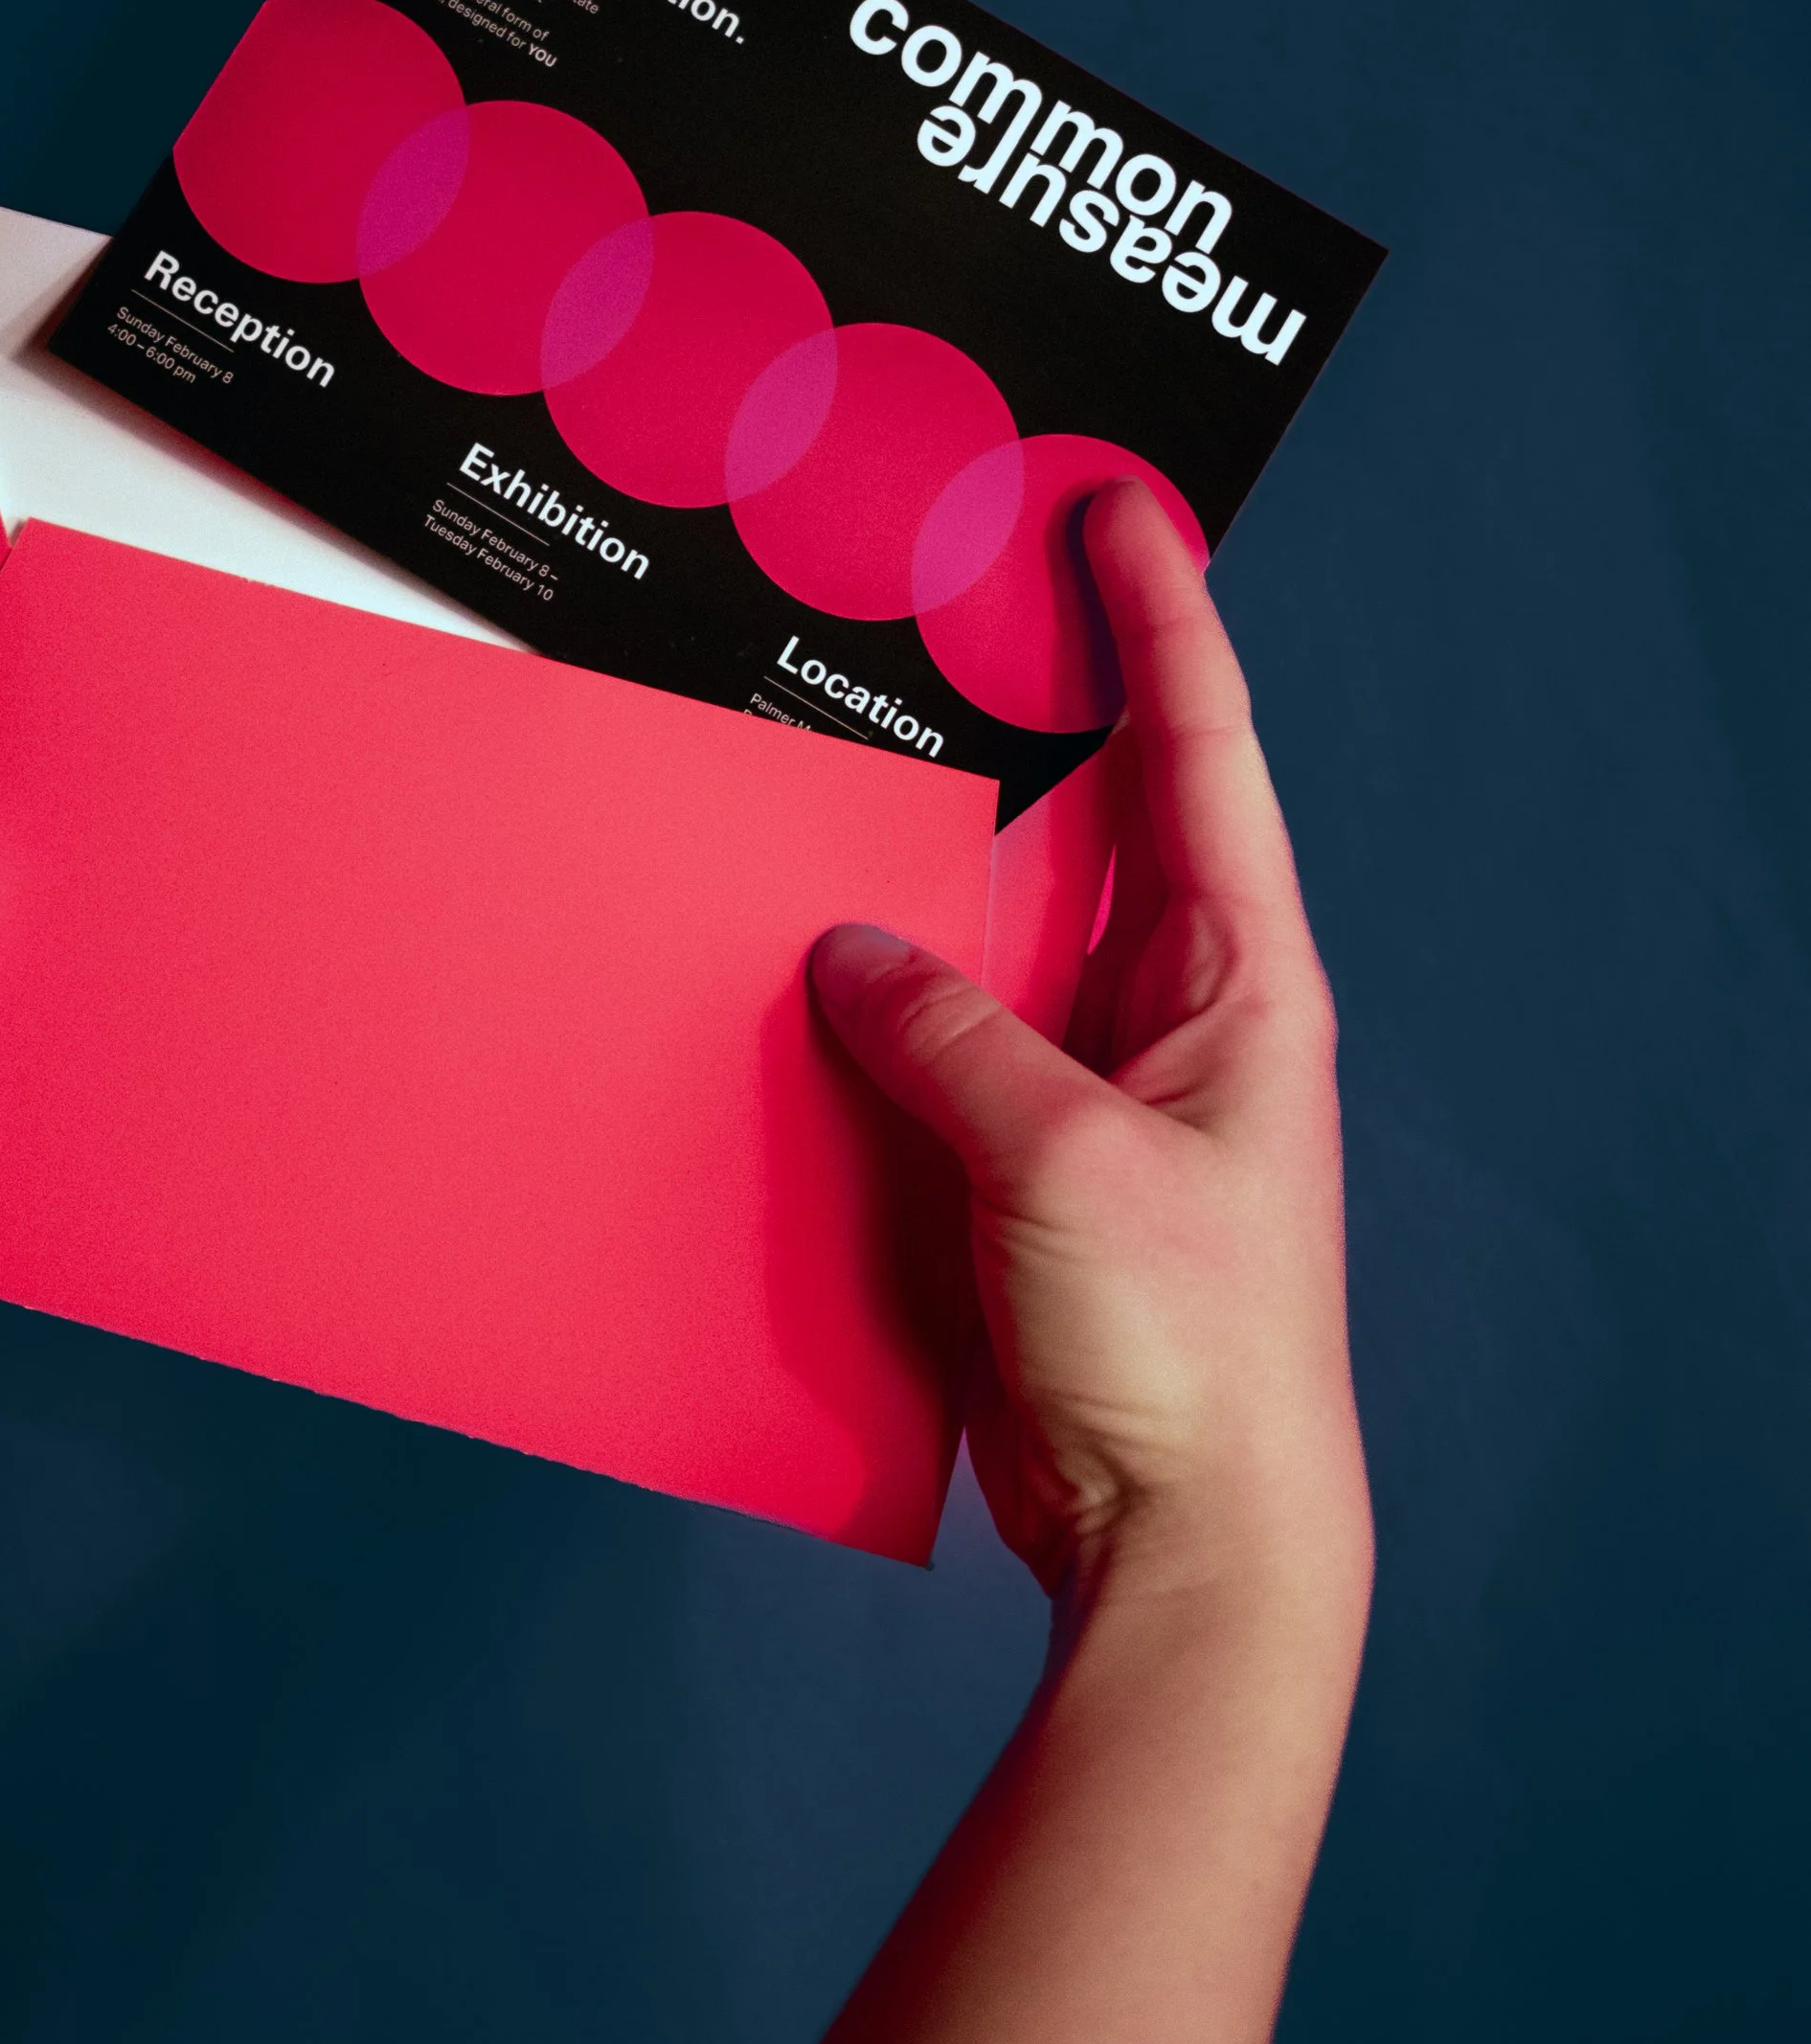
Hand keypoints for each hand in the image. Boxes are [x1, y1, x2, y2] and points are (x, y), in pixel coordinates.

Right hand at [787, 484, 1368, 2043]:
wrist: (1188, 1541)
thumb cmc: (1189, 1349)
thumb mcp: (1063, 1160)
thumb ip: (948, 1036)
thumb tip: (851, 956)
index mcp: (1239, 977)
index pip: (1202, 748)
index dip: (1161, 614)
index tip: (1116, 502)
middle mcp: (1176, 1007)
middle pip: (1101, 811)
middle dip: (1036, 696)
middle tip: (951, 581)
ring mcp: (1098, 1079)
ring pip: (1004, 919)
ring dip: (934, 848)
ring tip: (846, 739)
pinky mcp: (1024, 1155)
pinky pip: (946, 1028)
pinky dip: (881, 981)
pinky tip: (803, 946)